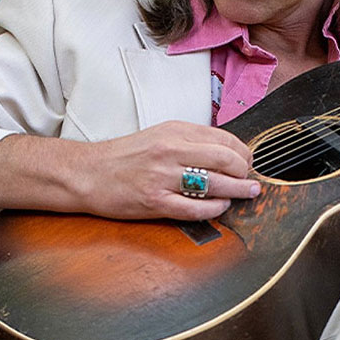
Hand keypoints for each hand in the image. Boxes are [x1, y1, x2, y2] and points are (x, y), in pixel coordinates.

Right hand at [74, 120, 258, 220]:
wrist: (88, 172)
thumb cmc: (125, 156)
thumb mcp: (160, 135)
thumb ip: (191, 141)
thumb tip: (226, 152)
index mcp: (175, 131)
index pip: (224, 138)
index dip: (243, 152)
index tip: (248, 161)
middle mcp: (171, 150)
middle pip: (226, 159)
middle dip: (246, 173)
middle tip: (251, 181)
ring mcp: (163, 177)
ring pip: (215, 184)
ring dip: (238, 191)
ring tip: (246, 194)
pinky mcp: (155, 201)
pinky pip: (195, 208)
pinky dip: (215, 209)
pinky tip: (221, 207)